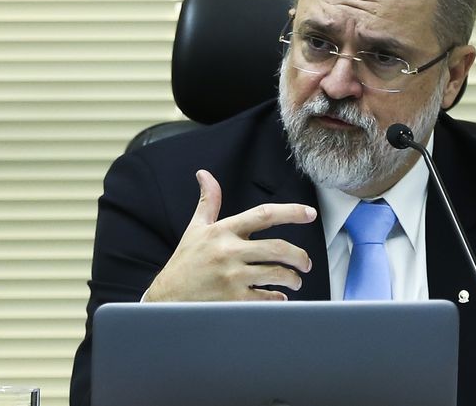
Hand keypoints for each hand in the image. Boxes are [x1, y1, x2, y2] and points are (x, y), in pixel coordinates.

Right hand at [145, 170, 315, 301]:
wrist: (165, 299)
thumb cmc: (185, 262)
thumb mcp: (196, 229)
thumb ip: (209, 202)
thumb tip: (205, 174)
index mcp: (223, 231)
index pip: (263, 215)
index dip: (291, 212)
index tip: (310, 213)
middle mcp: (229, 251)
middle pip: (277, 248)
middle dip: (299, 256)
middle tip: (306, 263)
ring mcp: (231, 276)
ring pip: (276, 274)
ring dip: (292, 278)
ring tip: (295, 280)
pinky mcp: (233, 299)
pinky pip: (266, 297)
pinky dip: (278, 298)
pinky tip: (279, 297)